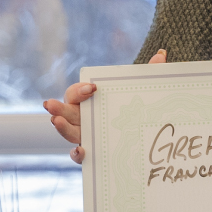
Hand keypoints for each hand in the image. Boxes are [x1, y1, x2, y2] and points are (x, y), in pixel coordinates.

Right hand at [44, 49, 164, 163]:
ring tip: (56, 121)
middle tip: (49, 103)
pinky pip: (79, 156)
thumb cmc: (134, 109)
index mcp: (90, 102)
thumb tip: (161, 54)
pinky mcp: (92, 154)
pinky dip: (78, 154)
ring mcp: (85, 136)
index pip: (77, 93)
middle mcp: (83, 118)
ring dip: (61, 128)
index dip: (80, 90)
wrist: (142, 138)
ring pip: (68, 132)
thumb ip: (148, 74)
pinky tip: (81, 151)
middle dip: (58, 107)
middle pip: (66, 111)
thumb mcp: (141, 92)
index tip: (92, 89)